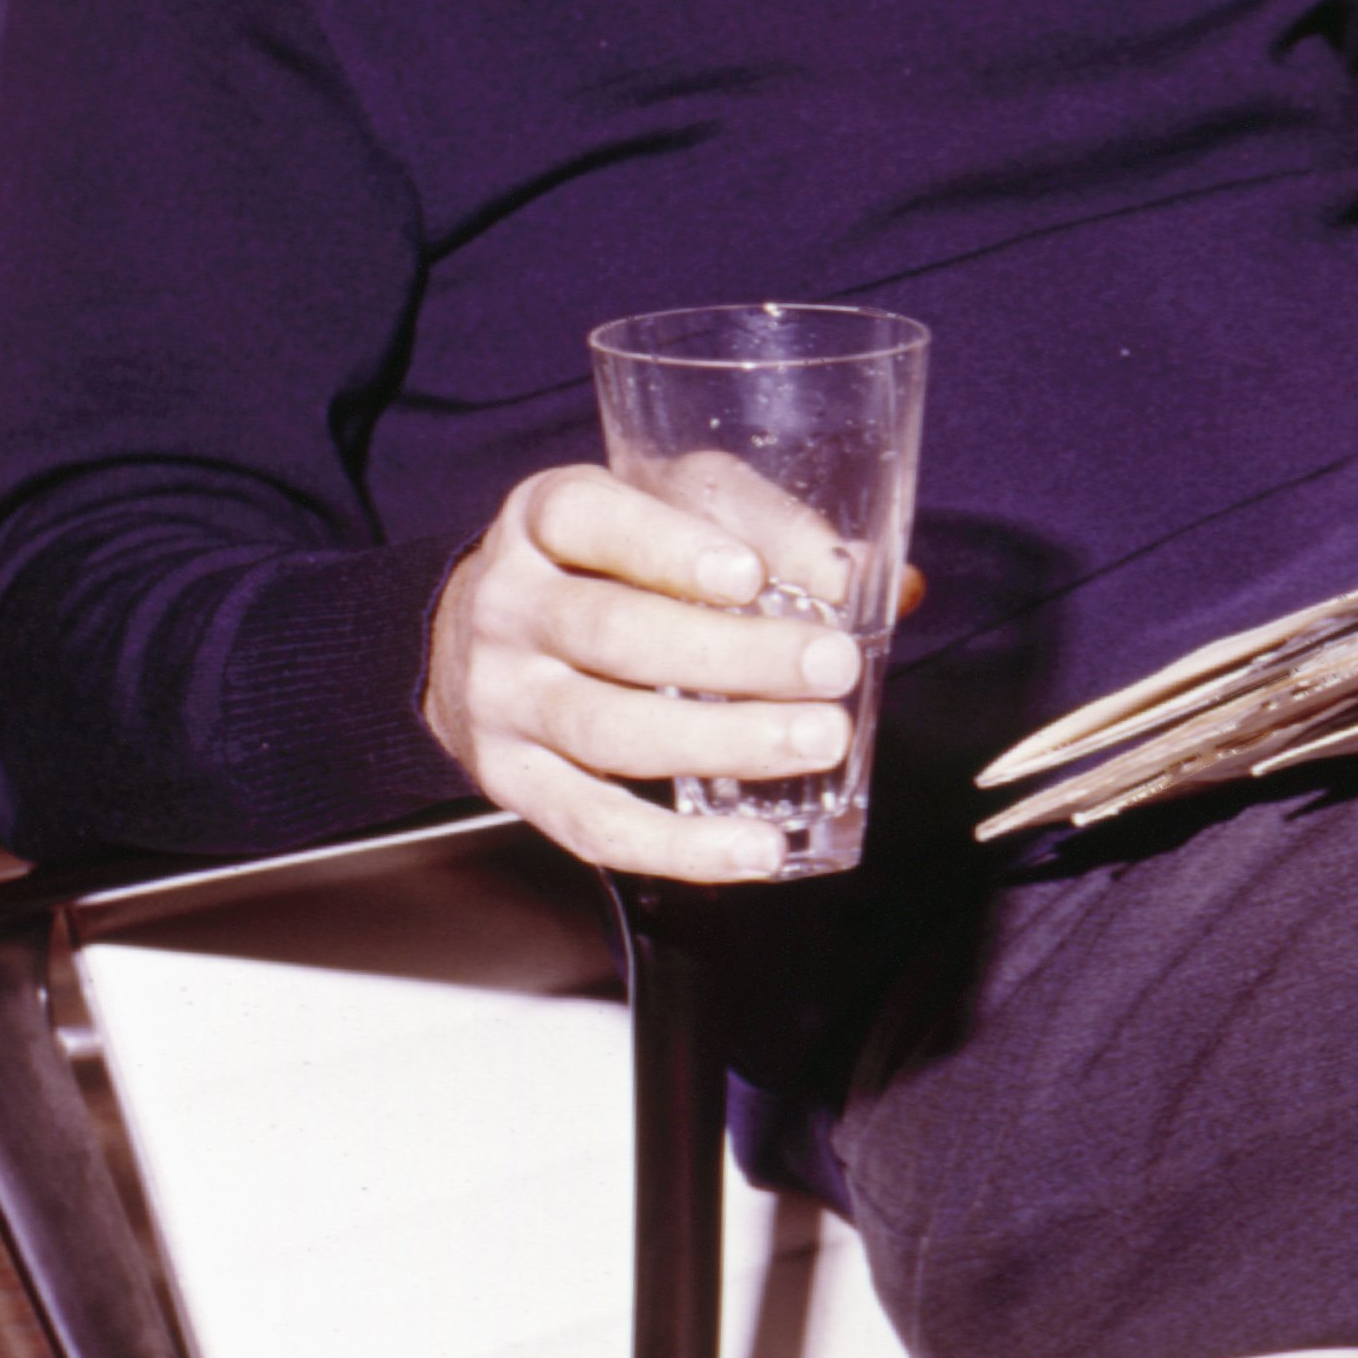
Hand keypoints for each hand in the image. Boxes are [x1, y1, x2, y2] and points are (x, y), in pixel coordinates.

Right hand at [424, 460, 865, 879]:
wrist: (480, 632)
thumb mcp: (675, 507)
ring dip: (724, 745)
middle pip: (614, 633)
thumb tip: (878, 582)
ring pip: (610, 732)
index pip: (586, 519)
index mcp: (543, 518)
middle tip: (830, 668)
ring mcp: (500, 700)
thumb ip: (769, 528)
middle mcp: (507, 606)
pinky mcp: (511, 780)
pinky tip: (757, 850)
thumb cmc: (610, 559)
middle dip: (733, 658)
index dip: (667, 549)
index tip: (748, 576)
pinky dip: (680, 848)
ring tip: (819, 742)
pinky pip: (594, 826)